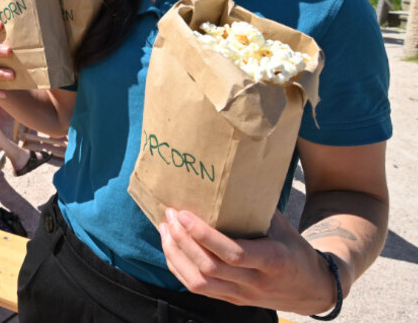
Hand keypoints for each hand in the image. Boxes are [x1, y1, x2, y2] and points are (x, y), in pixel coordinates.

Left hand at [159, 209, 336, 315]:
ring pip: (199, 282)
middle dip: (183, 240)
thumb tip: (228, 178)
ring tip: (165, 229)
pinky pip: (199, 288)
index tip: (184, 214)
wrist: (313, 288)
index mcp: (272, 260)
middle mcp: (256, 282)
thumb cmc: (294, 248)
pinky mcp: (232, 300)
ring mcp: (242, 295)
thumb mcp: (282, 226)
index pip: (233, 253)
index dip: (204, 235)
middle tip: (170, 215)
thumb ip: (256, 208)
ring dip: (176, 255)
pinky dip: (179, 268)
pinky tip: (171, 249)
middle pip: (210, 267)